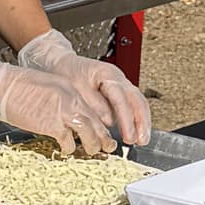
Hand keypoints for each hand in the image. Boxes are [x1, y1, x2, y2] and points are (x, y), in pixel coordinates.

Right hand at [0, 53, 116, 157]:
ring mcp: (63, 112)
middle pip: (96, 122)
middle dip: (103, 138)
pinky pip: (68, 142)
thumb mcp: (43, 87)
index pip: (91, 109)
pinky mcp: (52, 125)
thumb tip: (62, 117)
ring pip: (89, 134)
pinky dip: (69, 149)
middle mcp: (70, 99)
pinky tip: (66, 150)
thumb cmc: (13, 86)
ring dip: (92, 146)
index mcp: (68, 88)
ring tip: (91, 152)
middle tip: (107, 148)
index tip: (102, 132)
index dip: (99, 123)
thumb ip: (57, 101)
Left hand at [16, 28, 151, 145]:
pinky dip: (136, 120)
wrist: (62, 63)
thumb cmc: (66, 73)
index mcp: (107, 74)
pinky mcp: (119, 93)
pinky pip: (133, 106)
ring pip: (138, 103)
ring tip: (142, 140)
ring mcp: (121, 85)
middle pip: (137, 100)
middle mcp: (118, 79)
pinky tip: (136, 134)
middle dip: (141, 121)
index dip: (126, 119)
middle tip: (141, 140)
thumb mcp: (74, 87)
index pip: (121, 98)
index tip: (128, 135)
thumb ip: (92, 103)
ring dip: (142, 122)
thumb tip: (109, 120)